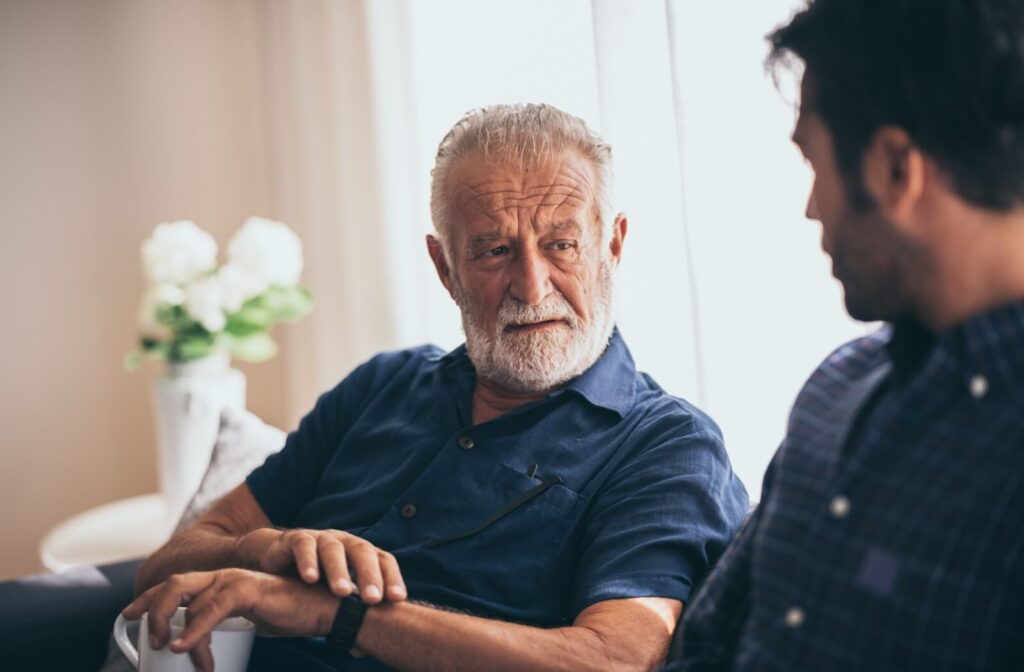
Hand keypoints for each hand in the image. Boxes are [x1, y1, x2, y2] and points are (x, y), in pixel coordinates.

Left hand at [122, 569, 339, 671]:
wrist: (323, 608)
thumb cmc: (290, 614)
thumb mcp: (249, 620)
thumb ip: (224, 625)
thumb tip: (201, 646)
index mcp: (223, 581)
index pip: (177, 585)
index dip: (149, 598)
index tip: (128, 615)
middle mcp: (225, 576)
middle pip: (174, 584)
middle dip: (150, 607)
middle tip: (142, 632)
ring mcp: (235, 580)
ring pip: (186, 595)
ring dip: (171, 624)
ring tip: (165, 647)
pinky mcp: (248, 591)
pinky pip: (211, 609)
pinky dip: (193, 630)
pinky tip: (182, 646)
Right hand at [236, 528, 406, 602]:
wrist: (279, 559)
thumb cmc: (315, 580)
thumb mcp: (334, 593)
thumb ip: (348, 611)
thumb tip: (361, 649)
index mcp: (361, 553)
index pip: (383, 560)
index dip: (392, 577)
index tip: (397, 599)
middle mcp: (345, 542)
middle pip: (362, 552)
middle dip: (369, 575)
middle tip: (373, 598)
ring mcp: (321, 538)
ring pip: (334, 549)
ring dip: (339, 570)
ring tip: (343, 593)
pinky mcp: (297, 539)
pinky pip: (304, 547)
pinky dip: (307, 562)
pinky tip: (310, 579)